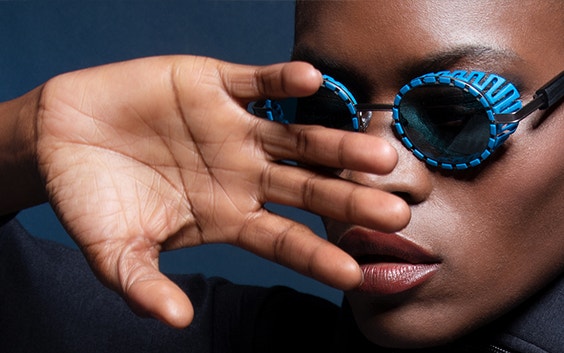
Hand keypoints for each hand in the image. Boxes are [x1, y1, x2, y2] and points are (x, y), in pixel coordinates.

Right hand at [33, 56, 408, 326]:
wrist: (61, 140)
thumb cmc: (90, 200)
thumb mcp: (114, 252)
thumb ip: (145, 285)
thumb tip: (176, 320)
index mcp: (228, 214)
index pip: (284, 240)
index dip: (317, 256)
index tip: (354, 273)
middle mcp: (243, 171)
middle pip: (308, 186)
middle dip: (350, 198)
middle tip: (396, 210)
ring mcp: (233, 128)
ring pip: (297, 135)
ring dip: (336, 143)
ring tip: (378, 154)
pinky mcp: (213, 85)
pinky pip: (257, 81)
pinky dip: (282, 80)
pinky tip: (312, 81)